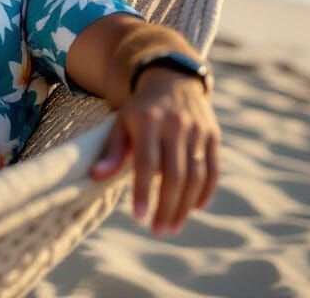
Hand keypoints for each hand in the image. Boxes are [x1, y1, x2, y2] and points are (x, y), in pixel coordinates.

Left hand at [89, 67, 219, 233]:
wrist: (171, 79)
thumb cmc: (140, 109)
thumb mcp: (121, 121)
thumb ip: (112, 149)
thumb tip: (96, 176)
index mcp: (148, 120)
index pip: (147, 162)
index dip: (144, 191)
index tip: (139, 217)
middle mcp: (175, 124)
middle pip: (174, 174)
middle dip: (166, 206)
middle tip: (158, 230)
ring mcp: (197, 129)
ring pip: (196, 176)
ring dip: (185, 206)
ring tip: (172, 225)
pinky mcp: (213, 135)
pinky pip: (213, 169)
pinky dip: (206, 192)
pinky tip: (195, 208)